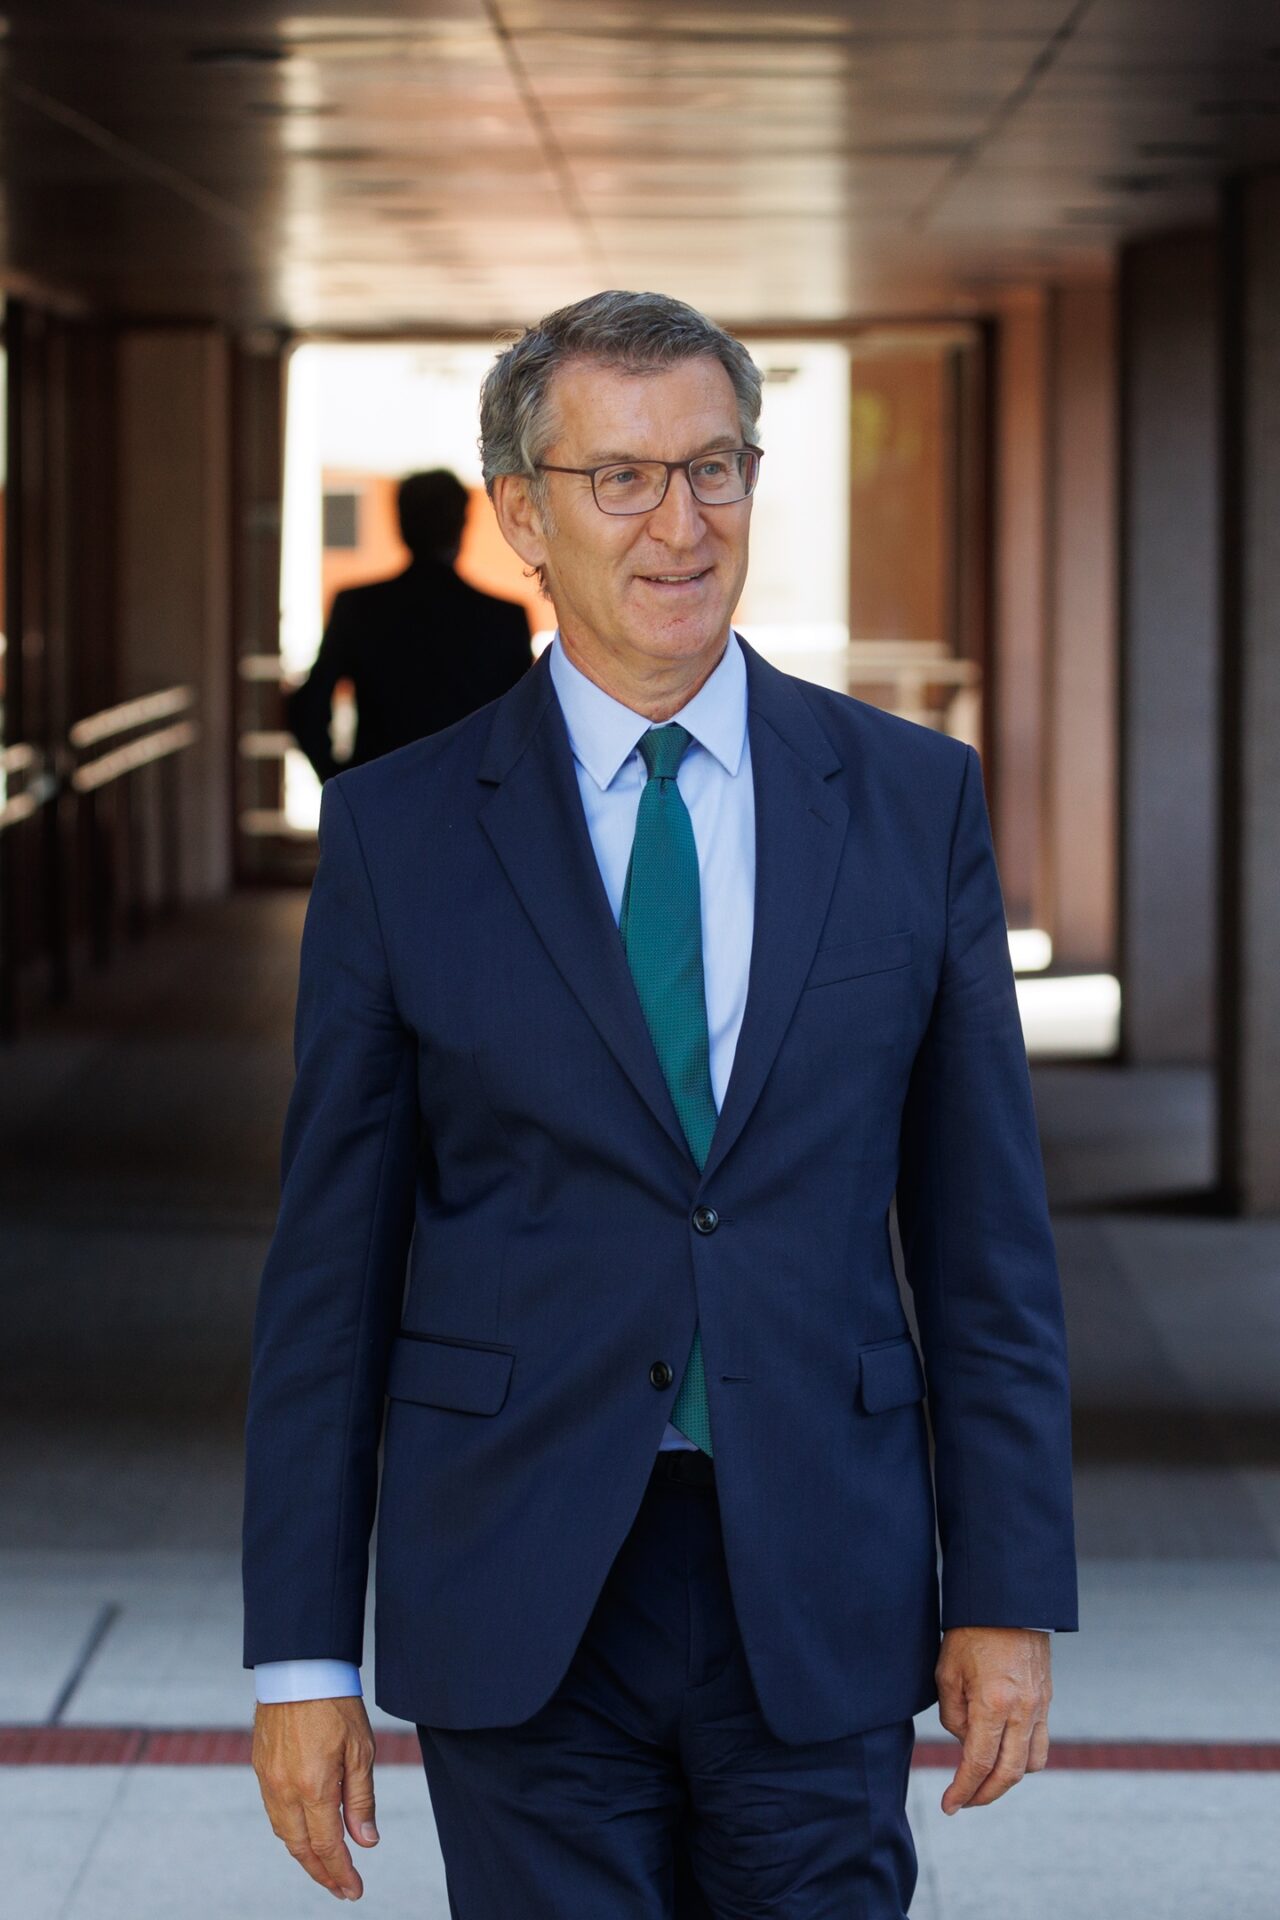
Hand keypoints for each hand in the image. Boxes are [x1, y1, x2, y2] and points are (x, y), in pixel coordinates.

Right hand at [253, 1696, 378, 1900]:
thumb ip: (361, 1799)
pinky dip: (289, 1831)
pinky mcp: (260, 1767)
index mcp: (313, 1788)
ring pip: (284, 1834)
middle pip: (301, 1848)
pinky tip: (304, 1832)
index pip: (328, 1846)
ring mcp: (268, 1780)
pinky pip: (273, 1812)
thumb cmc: (335, 1703)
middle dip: (322, 1873)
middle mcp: (285, 1790)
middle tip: (341, 1888)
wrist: (298, 1667)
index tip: (354, 1891)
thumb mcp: (360, 1750)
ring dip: (304, 1855)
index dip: (341, 1873)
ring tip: (326, 1866)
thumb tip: (365, 1842)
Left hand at [935, 1627, 1051, 1814]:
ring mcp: (1040, 1706)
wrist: (1007, 1599)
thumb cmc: (971, 1631)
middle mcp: (1022, 1710)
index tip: (949, 1806)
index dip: (963, 1790)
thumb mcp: (948, 1672)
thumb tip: (965, 1742)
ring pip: (1030, 1763)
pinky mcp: (1047, 1698)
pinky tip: (1003, 1752)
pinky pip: (1040, 1742)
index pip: (979, 1763)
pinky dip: (1023, 1757)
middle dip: (984, 1795)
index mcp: (993, 1704)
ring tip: (984, 1779)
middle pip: (1008, 1774)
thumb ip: (954, 1715)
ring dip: (1007, 1780)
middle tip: (964, 1802)